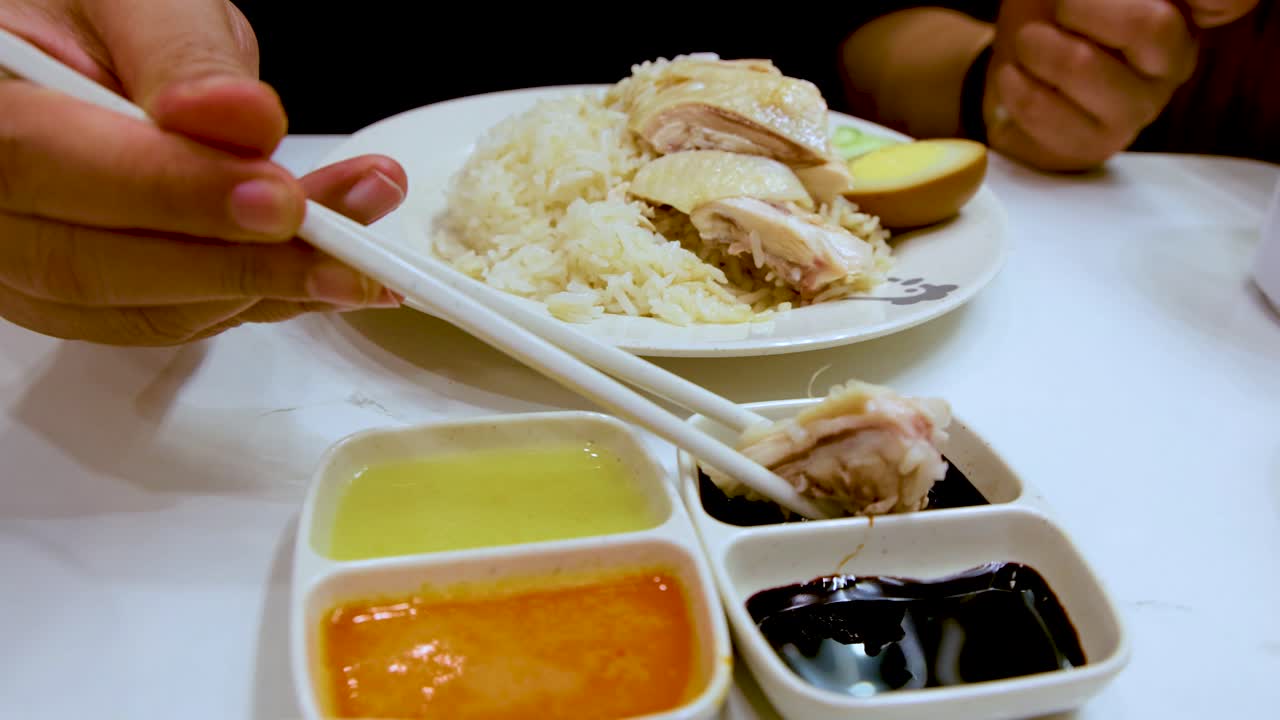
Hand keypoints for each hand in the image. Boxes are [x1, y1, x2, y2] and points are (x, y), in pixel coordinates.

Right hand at [0, 0, 407, 344]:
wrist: (86, 55)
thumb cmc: (95, 16)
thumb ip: (182, 54)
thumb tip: (241, 121)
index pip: (40, 163)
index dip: (166, 191)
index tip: (280, 198)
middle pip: (88, 264)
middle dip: (237, 262)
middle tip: (347, 247)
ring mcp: (22, 265)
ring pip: (140, 307)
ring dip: (267, 287)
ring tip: (362, 248)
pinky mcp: (83, 300)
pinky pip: (173, 318)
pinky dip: (258, 299)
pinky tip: (327, 269)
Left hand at [983, 0, 1258, 171]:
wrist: (1018, 75)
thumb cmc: (1055, 18)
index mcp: (1181, 13)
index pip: (1228, 1)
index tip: (1111, 7)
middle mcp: (1172, 61)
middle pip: (1150, 24)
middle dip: (1083, 7)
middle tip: (1061, 9)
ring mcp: (1138, 108)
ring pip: (1082, 65)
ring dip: (1037, 46)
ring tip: (1028, 43)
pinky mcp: (1096, 144)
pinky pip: (1043, 107)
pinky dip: (1013, 83)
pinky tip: (1015, 76)